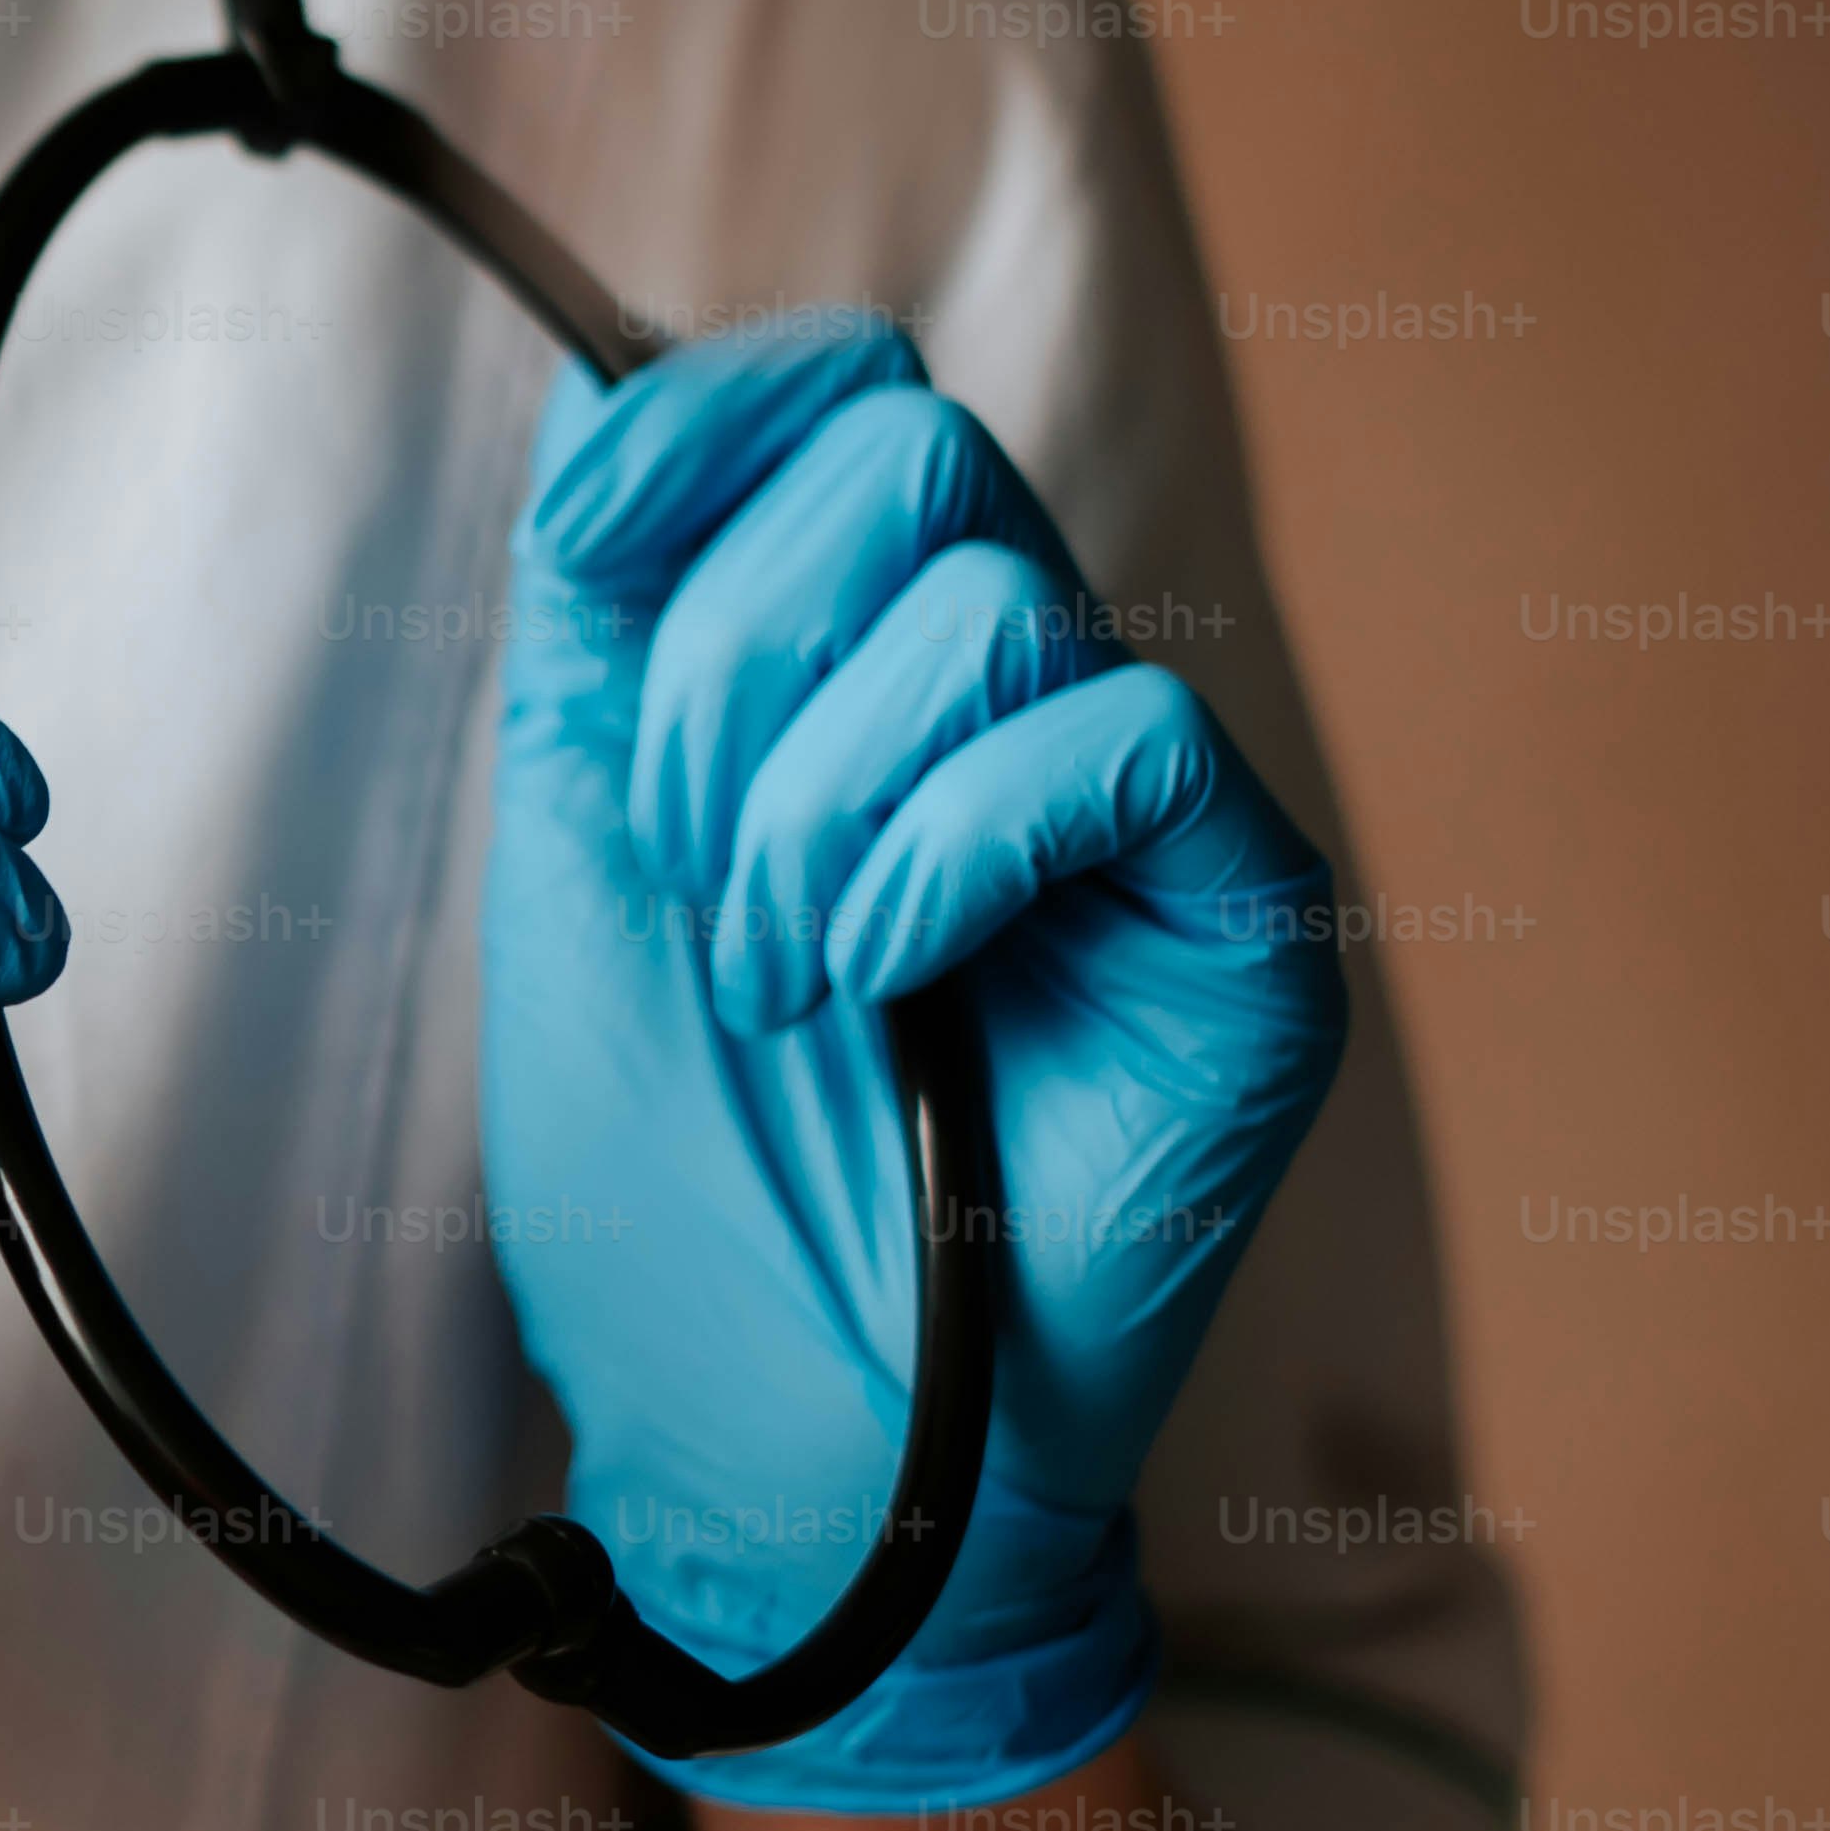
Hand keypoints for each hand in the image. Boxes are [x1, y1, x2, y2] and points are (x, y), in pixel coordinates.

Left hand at [481, 314, 1346, 1811]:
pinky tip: (885, 983)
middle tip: (699, 883)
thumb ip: (599, 628)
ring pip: (992, 595)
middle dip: (735, 663)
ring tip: (780, 981)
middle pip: (907, 456)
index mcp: (865, 678)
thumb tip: (594, 387)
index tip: (583, 549)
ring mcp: (1148, 807)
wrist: (768, 1443)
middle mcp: (1025, 708)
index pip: (842, 402)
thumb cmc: (682, 1188)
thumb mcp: (580, 863)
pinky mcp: (1249, 914)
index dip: (705, 424)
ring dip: (818, 798)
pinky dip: (953, 844)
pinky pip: (1127, 734)